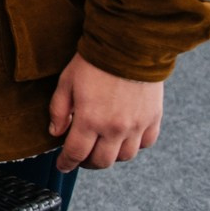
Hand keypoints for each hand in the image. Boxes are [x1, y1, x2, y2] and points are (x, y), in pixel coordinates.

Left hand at [48, 52, 162, 171]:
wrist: (129, 45)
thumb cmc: (94, 62)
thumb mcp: (66, 82)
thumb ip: (59, 111)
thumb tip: (56, 133)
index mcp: (90, 120)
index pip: (76, 153)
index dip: (66, 163)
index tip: (62, 165)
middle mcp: (115, 128)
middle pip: (101, 161)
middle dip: (87, 163)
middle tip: (81, 156)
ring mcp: (137, 125)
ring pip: (124, 157)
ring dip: (111, 156)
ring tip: (102, 147)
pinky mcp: (153, 118)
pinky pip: (146, 144)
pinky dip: (134, 145)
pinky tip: (124, 138)